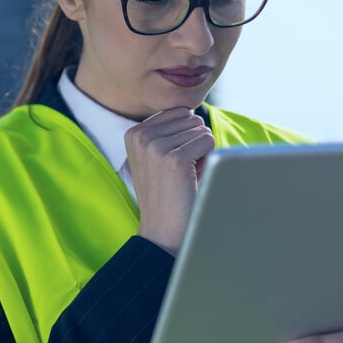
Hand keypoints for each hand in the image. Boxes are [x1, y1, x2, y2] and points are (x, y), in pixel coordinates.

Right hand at [124, 107, 213, 254]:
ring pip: (201, 129)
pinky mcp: (175, 160)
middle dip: (193, 142)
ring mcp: (156, 147)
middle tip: (180, 170)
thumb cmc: (167, 193)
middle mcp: (141, 136)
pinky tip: (192, 178)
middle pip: (191, 118)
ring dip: (200, 152)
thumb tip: (192, 113)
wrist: (162, 230)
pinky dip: (208, 159)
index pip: (178, 112)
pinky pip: (208, 141)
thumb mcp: (156, 156)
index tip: (171, 161)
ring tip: (184, 176)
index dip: (184, 136)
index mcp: (134, 132)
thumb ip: (168, 131)